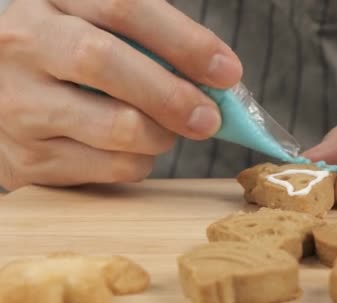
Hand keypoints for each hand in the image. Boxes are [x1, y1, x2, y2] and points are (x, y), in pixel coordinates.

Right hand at [0, 0, 241, 189]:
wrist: (6, 104)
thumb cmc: (71, 64)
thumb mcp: (100, 31)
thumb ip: (152, 45)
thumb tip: (219, 82)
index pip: (122, 6)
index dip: (183, 41)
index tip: (227, 71)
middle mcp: (24, 43)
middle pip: (104, 61)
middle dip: (172, 95)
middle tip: (210, 118)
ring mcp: (19, 103)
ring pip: (115, 125)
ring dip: (161, 136)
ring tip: (167, 131)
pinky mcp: (28, 158)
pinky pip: (110, 167)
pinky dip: (140, 162)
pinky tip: (133, 150)